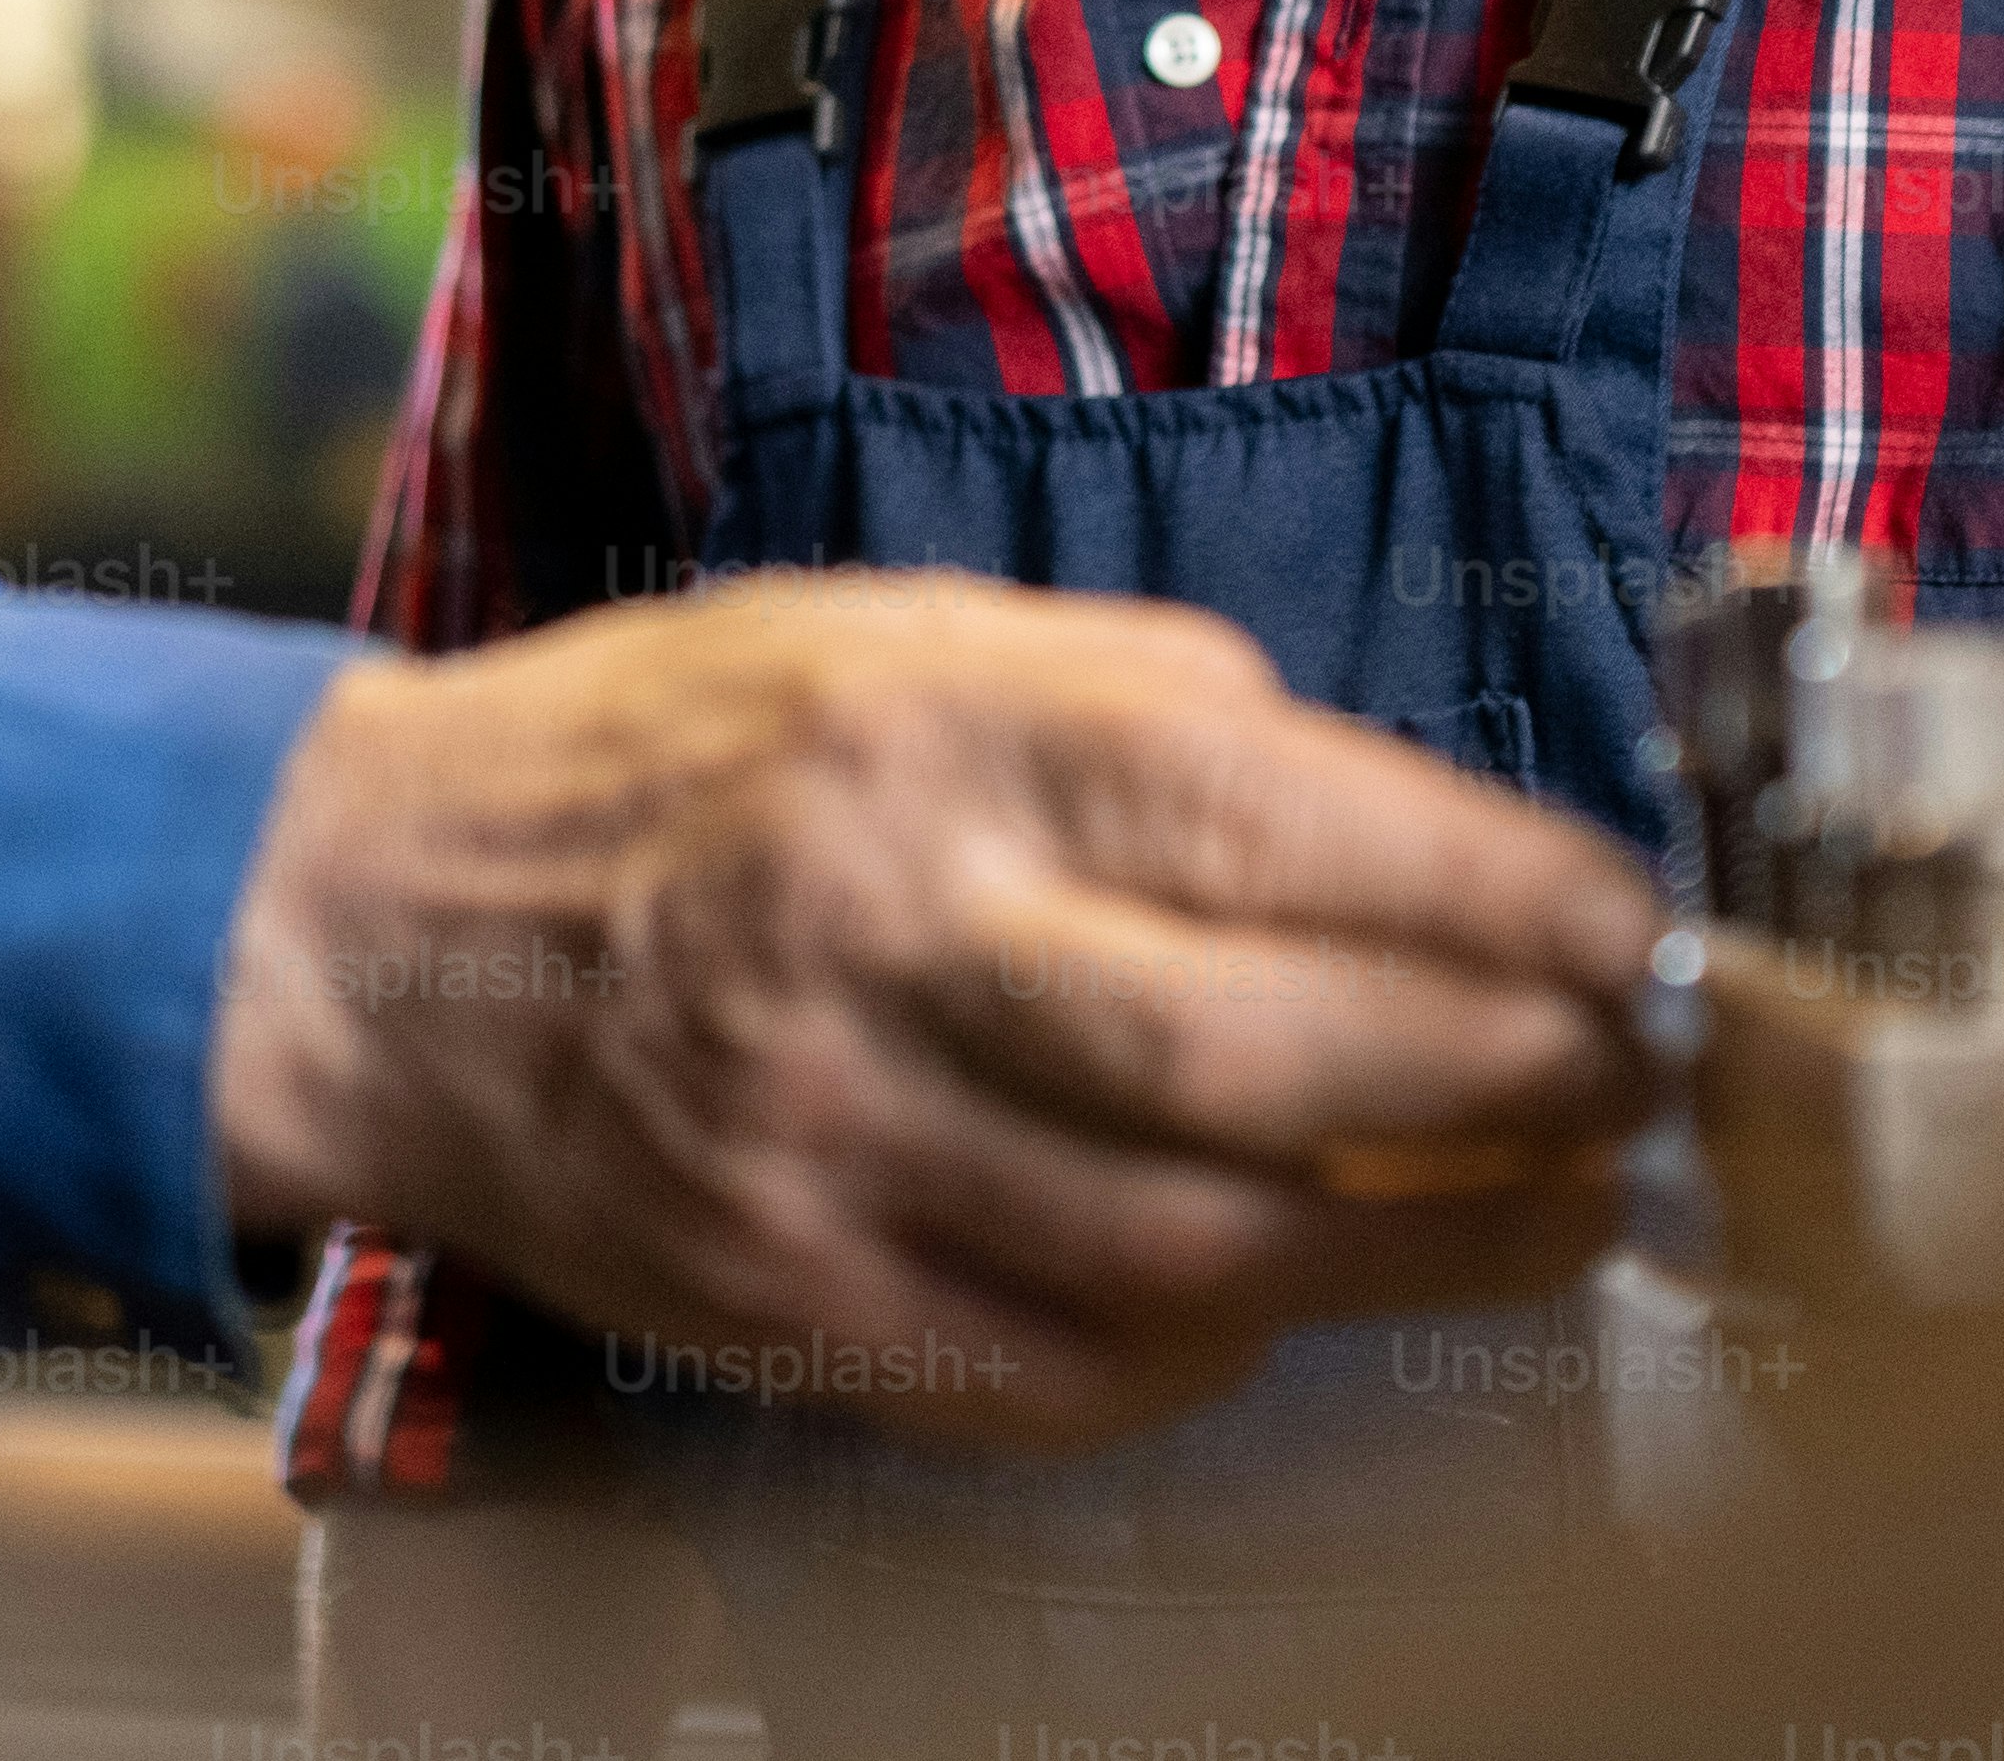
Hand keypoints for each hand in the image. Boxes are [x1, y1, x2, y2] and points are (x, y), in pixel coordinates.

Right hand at [201, 570, 1660, 1447]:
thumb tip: (1386, 813)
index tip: (1629, 934)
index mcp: (918, 731)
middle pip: (1269, 1061)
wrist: (374, 935)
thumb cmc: (657, 760)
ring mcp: (834, 1146)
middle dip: (1509, 1089)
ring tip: (1548, 1211)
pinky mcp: (803, 1305)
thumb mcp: (887, 629)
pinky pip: (1080, 1372)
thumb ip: (1130, 696)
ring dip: (1430, 1251)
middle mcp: (878, 936)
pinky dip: (1236, 1344)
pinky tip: (1308, 1288)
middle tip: (1626, 1085)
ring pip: (1204, 1252)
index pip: (1274, 820)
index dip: (1499, 897)